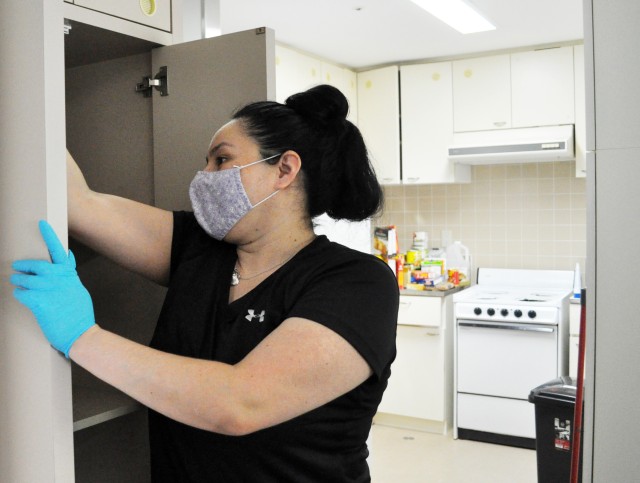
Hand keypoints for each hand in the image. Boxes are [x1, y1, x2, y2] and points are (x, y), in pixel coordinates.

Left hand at [11, 220, 95, 357]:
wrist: (81, 334)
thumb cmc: (79, 315)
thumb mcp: (78, 290)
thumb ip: (70, 275)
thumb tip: (67, 259)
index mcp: (70, 276)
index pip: (59, 251)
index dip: (49, 236)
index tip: (42, 224)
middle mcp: (60, 280)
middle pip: (37, 265)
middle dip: (24, 266)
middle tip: (16, 267)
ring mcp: (50, 290)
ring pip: (26, 280)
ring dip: (18, 281)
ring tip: (16, 282)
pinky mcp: (41, 303)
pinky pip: (22, 294)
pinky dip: (19, 294)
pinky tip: (21, 297)